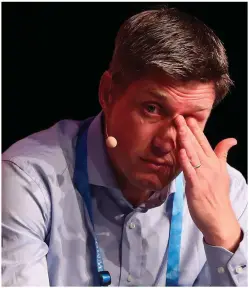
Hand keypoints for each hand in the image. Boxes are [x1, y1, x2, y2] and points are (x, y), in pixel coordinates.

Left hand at [175, 115, 241, 251]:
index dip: (196, 130)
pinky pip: (189, 171)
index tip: (189, 118)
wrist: (219, 217)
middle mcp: (209, 166)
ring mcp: (203, 176)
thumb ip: (222, 155)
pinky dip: (185, 160)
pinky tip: (181, 150)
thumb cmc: (218, 195)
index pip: (204, 142)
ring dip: (185, 140)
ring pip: (193, 154)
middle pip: (197, 145)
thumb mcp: (222, 172)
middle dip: (187, 130)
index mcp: (214, 163)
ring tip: (179, 127)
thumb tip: (231, 140)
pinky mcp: (196, 186)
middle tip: (179, 117)